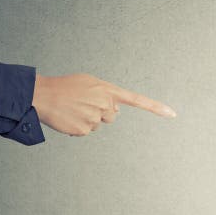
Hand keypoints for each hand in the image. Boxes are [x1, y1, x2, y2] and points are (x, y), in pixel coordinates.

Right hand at [32, 73, 175, 135]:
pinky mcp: (84, 130)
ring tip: (74, 109)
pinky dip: (78, 127)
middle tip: (83, 103)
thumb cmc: (65, 86)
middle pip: (112, 115)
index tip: (173, 114)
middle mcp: (105, 104)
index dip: (155, 107)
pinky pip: (86, 132)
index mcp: (108, 90)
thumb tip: (117, 111)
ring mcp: (95, 118)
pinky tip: (69, 117)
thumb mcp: (89, 82)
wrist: (42, 95)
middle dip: (101, 112)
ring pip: (99, 124)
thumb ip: (107, 94)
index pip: (137, 99)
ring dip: (89, 119)